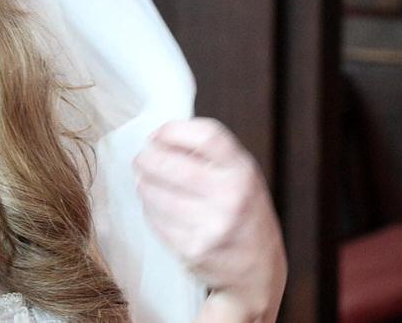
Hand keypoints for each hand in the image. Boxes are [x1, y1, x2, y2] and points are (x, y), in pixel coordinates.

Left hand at [135, 118, 286, 322]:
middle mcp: (231, 197)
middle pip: (170, 164)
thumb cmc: (243, 213)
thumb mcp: (241, 177)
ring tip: (145, 182)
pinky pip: (156, 220)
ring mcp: (212, 226)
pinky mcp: (194, 249)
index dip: (173, 130)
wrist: (259, 271)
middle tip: (141, 159)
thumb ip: (210, 155)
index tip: (158, 135)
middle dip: (147, 158)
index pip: (206, 136)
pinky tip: (156, 207)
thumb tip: (157, 137)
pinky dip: (150, 210)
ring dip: (144, 185)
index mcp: (243, 171)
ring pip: (156, 194)